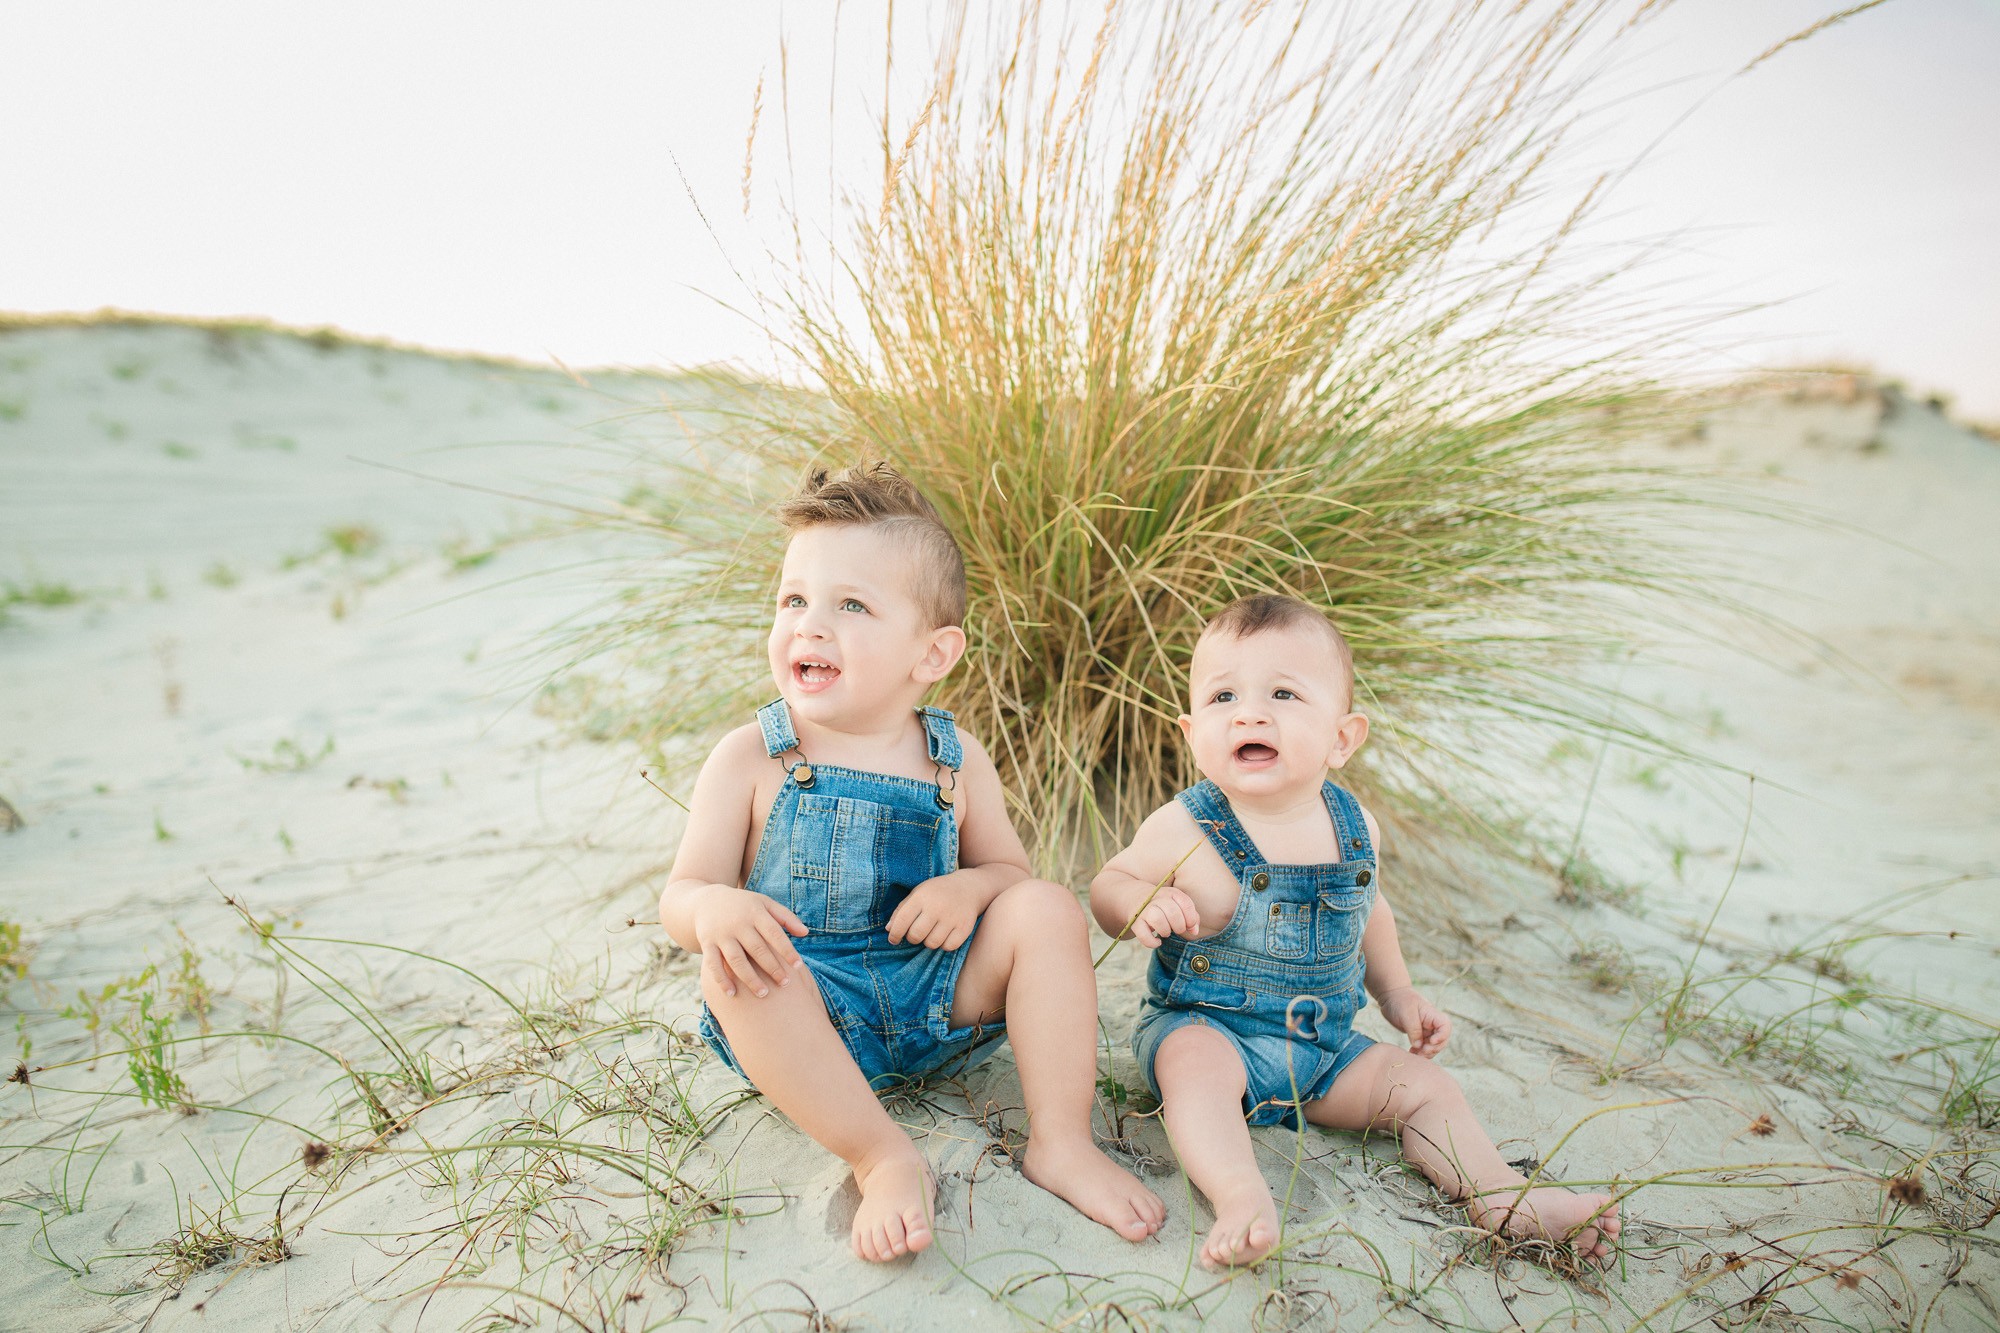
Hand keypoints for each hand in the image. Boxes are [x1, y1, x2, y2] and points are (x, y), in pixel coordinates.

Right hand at [693, 885, 808, 998]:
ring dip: (750, 978)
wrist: (707, 902)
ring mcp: (721, 935)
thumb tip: (806, 933)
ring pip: (736, 960)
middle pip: (757, 949)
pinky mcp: (707, 944)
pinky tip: (731, 994)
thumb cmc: (744, 906)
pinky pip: (713, 964)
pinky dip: (721, 980)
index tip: (798, 966)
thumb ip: (786, 917)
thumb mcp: (765, 904)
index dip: (787, 950)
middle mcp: (737, 924)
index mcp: (754, 912)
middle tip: (785, 984)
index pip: (774, 933)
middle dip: (772, 968)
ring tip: (763, 994)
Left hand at [885, 875, 981, 949]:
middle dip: (912, 938)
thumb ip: (901, 910)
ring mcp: (952, 917)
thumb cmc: (937, 892)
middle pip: (916, 936)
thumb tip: (889, 929)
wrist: (969, 887)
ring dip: (928, 941)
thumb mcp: (917, 894)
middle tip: (916, 933)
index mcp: (921, 897)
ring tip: (932, 932)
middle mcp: (936, 907)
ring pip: (932, 944)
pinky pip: (948, 946)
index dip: (894, 934)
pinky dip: (944, 944)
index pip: (901, 921)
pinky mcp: (965, 927)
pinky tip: (944, 935)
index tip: (894, 939)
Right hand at [1126, 884, 1199, 948]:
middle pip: (1173, 912)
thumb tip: (1194, 931)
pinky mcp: (1135, 922)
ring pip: (1157, 919)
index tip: (1189, 925)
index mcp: (1171, 893)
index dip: (1191, 918)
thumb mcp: (1178, 905)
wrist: (1136, 899)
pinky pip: (1143, 934)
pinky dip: (1152, 942)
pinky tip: (1157, 942)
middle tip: (1177, 929)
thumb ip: (1191, 916)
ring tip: (1166, 933)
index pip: (1186, 903)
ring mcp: (1144, 910)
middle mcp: (1157, 899)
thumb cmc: (1164, 906)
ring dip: (1165, 931)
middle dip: (1179, 926)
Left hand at [1378, 986, 1450, 1056]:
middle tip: (1421, 1053)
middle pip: (1441, 1040)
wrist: (1390, 996)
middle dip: (1433, 1049)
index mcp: (1432, 1015)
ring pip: (1433, 1045)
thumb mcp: (1406, 1014)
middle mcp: (1432, 1023)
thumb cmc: (1400, 1000)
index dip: (1441, 1037)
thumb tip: (1419, 1046)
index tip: (1431, 1042)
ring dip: (1426, 1053)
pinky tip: (1411, 1053)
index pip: (1445, 1027)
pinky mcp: (1418, 1034)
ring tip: (1415, 1055)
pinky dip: (1419, 1052)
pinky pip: (1423, 1046)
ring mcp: (1426, 1030)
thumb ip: (1414, 1030)